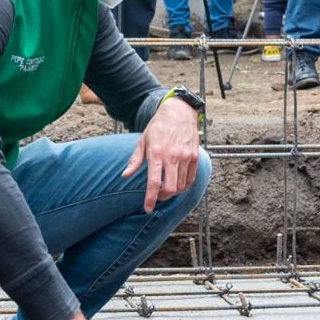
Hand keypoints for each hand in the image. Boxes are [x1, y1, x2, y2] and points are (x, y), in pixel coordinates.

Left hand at [122, 97, 199, 212]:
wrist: (179, 112)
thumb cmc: (158, 126)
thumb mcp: (143, 141)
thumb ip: (135, 160)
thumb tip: (125, 175)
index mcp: (156, 154)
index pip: (154, 182)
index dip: (151, 198)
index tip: (147, 208)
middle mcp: (172, 157)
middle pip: (171, 188)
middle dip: (163, 196)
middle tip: (157, 195)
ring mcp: (185, 157)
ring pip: (181, 186)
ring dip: (173, 191)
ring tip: (167, 188)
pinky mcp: (194, 156)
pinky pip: (190, 179)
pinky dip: (184, 185)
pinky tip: (177, 183)